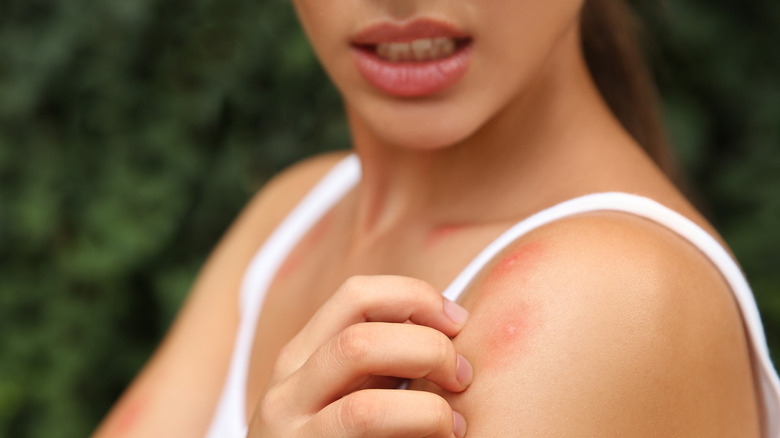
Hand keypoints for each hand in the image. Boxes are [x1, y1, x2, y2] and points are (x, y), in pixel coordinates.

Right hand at [248, 275, 471, 437]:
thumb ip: (378, 362)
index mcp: (302, 355)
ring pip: (364, 402)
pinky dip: (418, 430)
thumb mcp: (342, 392)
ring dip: (428, 407)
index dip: (415, 297)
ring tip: (454, 422)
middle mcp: (288, 388)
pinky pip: (368, 432)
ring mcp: (293, 432)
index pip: (356, 295)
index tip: (456, 322)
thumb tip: (447, 331)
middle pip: (361, 338)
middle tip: (462, 375)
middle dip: (428, 347)